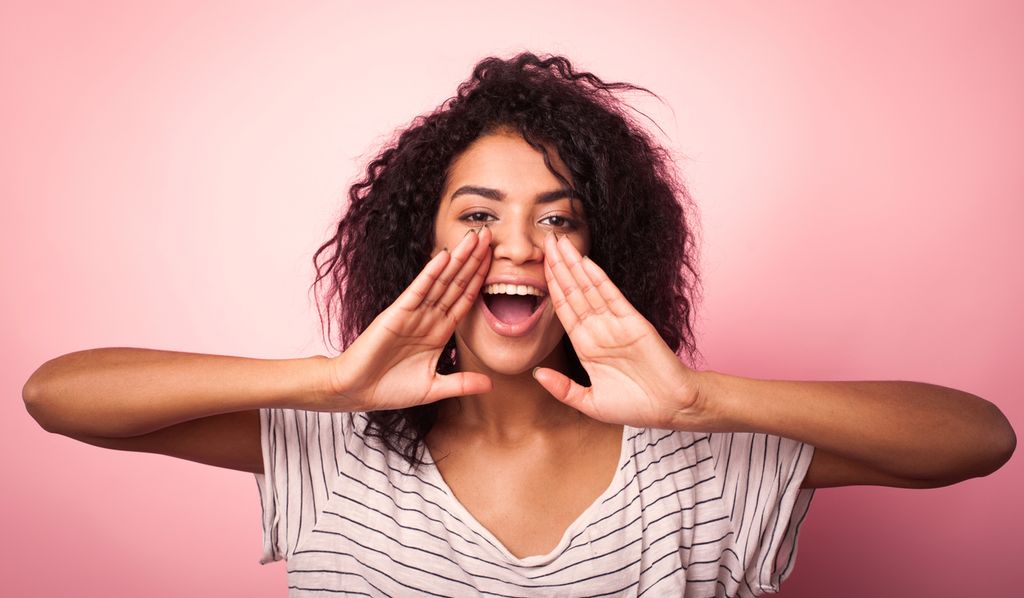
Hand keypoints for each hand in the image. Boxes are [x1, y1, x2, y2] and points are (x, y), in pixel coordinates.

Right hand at [318, 228, 493, 411]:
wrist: (356, 392)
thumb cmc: (389, 389)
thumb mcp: (433, 388)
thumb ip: (461, 383)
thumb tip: (490, 384)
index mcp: (439, 332)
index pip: (465, 299)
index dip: (481, 279)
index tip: (497, 261)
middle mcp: (428, 318)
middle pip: (457, 283)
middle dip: (474, 260)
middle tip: (491, 234)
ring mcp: (413, 313)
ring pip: (441, 281)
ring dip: (458, 259)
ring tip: (474, 237)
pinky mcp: (396, 314)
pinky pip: (418, 290)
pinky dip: (431, 273)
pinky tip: (444, 256)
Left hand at [532, 233, 704, 428]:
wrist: (672, 407)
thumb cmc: (635, 406)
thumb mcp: (591, 403)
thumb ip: (563, 389)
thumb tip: (536, 374)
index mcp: (586, 345)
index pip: (563, 309)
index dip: (550, 287)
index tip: (537, 266)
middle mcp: (598, 329)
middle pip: (573, 291)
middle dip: (558, 266)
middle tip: (544, 240)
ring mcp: (616, 323)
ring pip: (589, 288)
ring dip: (574, 265)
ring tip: (559, 242)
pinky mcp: (634, 322)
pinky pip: (612, 297)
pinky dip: (598, 279)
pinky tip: (586, 262)